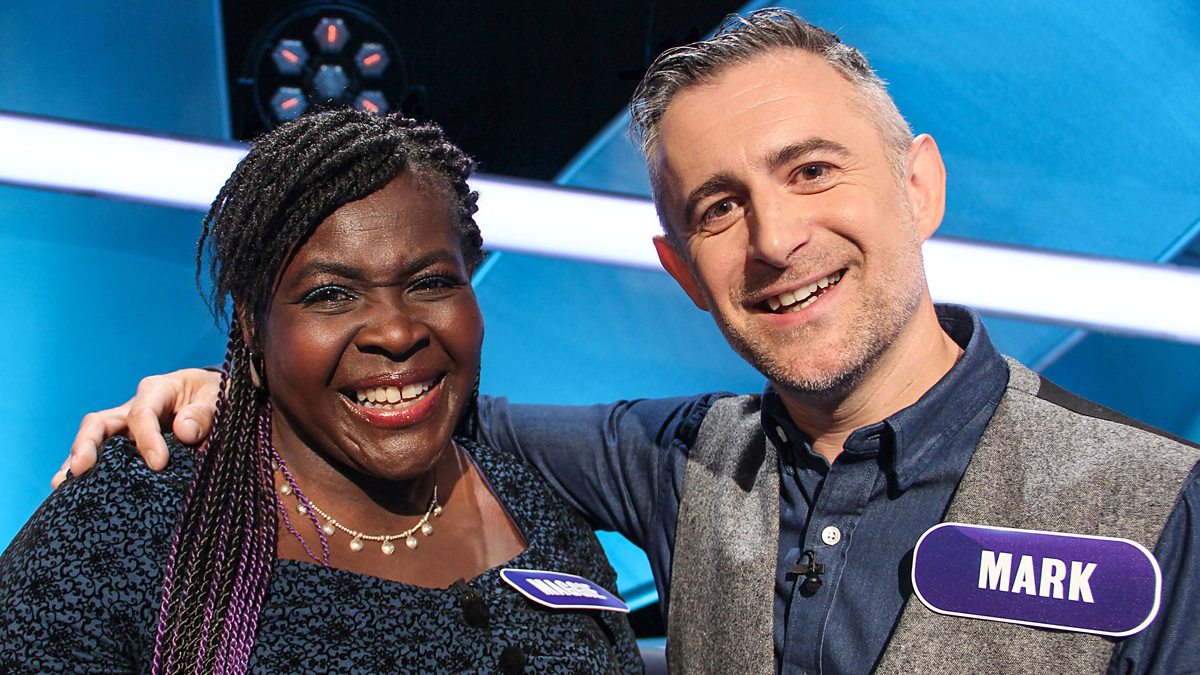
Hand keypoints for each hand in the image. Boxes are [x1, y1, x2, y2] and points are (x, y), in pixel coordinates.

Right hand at [55, 368, 221, 486]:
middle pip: (100, 423)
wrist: (217, 402)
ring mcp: (126, 430)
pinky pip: (103, 460)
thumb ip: (204, 412)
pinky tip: (76, 495)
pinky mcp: (127, 450)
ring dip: (77, 462)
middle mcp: (133, 408)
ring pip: (94, 442)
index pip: (142, 413)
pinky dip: (90, 475)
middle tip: (81, 469)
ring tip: (62, 486)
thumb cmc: (216, 397)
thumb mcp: (218, 397)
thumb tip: (184, 432)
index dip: (147, 438)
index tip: (159, 464)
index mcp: (157, 390)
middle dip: (88, 444)